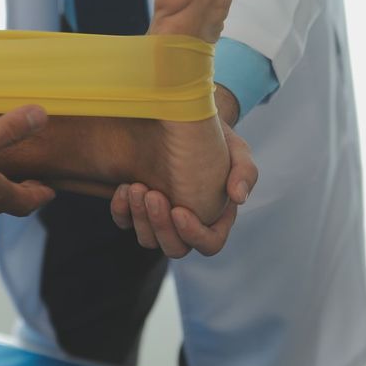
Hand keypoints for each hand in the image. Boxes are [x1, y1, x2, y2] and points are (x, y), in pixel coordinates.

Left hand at [110, 117, 255, 257]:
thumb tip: (238, 198)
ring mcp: (160, 218)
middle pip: (175, 248)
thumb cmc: (216, 138)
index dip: (194, 235)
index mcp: (215, 217)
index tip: (179, 210)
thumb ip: (245, 172)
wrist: (185, 117)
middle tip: (152, 194)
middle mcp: (187, 224)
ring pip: (148, 240)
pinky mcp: (137, 207)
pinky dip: (121, 211)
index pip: (209, 244)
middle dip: (160, 226)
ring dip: (140, 218)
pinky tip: (124, 187)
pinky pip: (124, 223)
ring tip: (136, 187)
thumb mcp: (236, 150)